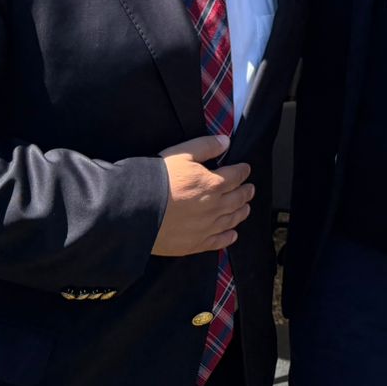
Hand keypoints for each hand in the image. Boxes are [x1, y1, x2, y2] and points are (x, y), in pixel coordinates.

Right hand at [151, 135, 253, 255]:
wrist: (136, 211)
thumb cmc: (158, 180)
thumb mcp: (182, 153)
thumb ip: (206, 146)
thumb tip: (225, 142)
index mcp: (214, 184)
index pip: (236, 176)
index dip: (243, 171)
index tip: (245, 169)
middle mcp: (215, 207)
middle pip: (237, 199)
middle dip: (246, 192)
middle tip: (250, 189)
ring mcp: (206, 227)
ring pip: (231, 219)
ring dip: (241, 212)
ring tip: (245, 208)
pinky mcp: (194, 244)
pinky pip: (217, 241)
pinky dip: (228, 237)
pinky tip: (232, 235)